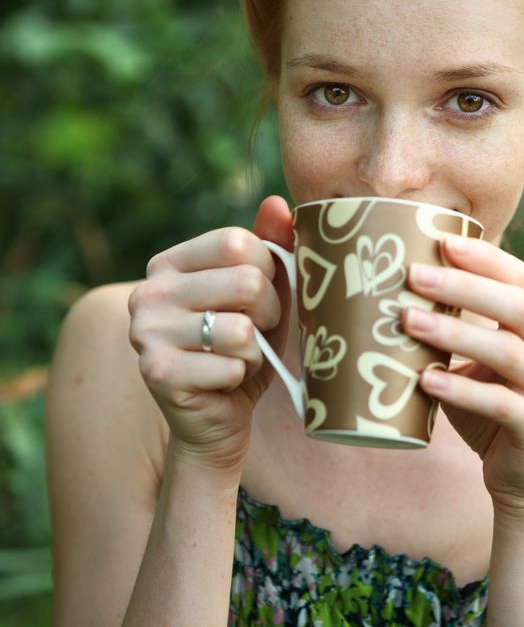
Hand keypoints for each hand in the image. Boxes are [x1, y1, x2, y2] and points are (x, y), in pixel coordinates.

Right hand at [128, 196, 292, 474]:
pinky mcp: (156, 373)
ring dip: (256, 350)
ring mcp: (145, 332)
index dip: (269, 272)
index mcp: (169, 263)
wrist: (216, 423)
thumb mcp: (263, 296)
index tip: (264, 297)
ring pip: (242, 328)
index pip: (237, 241)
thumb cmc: (243, 351)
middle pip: (246, 281)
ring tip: (240, 358)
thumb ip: (270, 248)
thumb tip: (276, 202)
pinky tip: (224, 383)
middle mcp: (148, 291)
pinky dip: (241, 377)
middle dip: (269, 314)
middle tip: (255, 335)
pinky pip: (232, 365)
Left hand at [403, 236, 523, 511]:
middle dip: (464, 286)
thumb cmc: (489, 410)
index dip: (484, 257)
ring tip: (408, 320)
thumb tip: (379, 298)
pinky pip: (500, 405)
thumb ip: (448, 333)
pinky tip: (426, 381)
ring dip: (455, 333)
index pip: (519, 278)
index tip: (442, 240)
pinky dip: (461, 390)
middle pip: (516, 307)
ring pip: (508, 353)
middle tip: (413, 274)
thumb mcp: (472, 365)